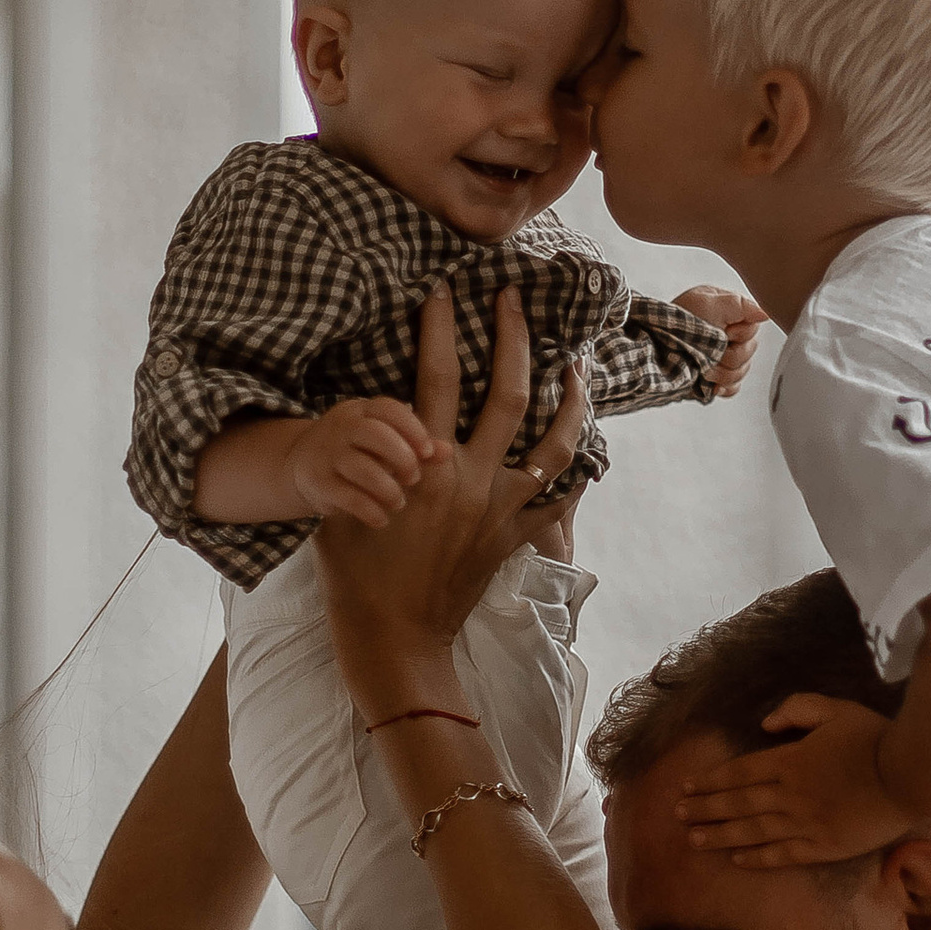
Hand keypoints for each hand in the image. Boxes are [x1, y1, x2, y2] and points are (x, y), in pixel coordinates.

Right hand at [292, 395, 445, 529]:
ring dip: (388, 490)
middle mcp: (341, 427)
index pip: (389, 409)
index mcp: (361, 411)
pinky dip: (370, 511)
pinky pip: (347, 497)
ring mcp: (326, 454)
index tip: (427, 452)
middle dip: (402, 458)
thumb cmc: (357, 450)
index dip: (413, 429)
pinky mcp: (317, 482)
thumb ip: (416, 445)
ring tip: (398, 502)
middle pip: (375, 434)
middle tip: (413, 478)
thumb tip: (447, 451)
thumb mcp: (384, 442)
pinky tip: (381, 519)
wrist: (300, 464)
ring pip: (362, 468)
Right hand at [313, 288, 586, 708]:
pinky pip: (557, 503)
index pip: (438, 377)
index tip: (444, 290)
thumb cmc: (355, 574)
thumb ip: (366, 457)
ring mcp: (501, 509)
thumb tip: (376, 418)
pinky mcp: (512, 538)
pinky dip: (576, 477)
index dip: (440, 328)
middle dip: (514, 339)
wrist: (393, 639)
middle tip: (515, 300)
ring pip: (553, 444)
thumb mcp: (343, 501)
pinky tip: (587, 456)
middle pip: (508, 394)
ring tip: (577, 366)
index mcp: (428, 464)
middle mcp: (473, 478)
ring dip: (570, 402)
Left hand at [675, 282, 767, 397]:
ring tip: (703, 369)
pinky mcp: (714, 376)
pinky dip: (723, 388)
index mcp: (729, 313)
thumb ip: (740, 305)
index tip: (722, 330)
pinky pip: (733, 388)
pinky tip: (711, 386)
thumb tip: (765, 314)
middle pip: (749, 353)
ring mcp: (721, 356)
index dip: (739, 334)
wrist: (652, 346)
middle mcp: (728, 333)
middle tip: (709, 353)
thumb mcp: (708, 303)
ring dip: (722, 373)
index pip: (753, 328)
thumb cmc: (677, 320)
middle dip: (730, 356)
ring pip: (742, 372)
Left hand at [675, 693, 922, 864]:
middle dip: (704, 810)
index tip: (686, 788)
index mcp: (789, 761)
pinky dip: (757, 858)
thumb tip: (764, 726)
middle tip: (678, 816)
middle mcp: (790, 796)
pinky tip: (737, 860)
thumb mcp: (834, 709)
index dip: (709, 781)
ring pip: (753, 832)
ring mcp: (806, 825)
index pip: (738, 773)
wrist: (910, 775)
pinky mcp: (824, 847)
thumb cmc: (873, 738)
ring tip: (694, 841)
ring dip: (720, 836)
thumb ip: (796, 710)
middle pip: (737, 804)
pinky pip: (783, 855)